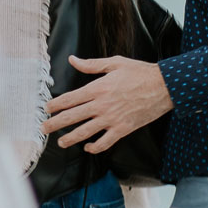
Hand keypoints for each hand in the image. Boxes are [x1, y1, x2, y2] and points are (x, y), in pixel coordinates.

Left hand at [43, 56, 173, 152]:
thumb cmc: (140, 72)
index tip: (47, 109)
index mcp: (98, 88)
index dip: (55, 105)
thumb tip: (72, 60)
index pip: (69, 99)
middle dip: (55, 124)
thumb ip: (91, 65)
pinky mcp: (123, 129)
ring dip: (70, 139)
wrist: (164, 86)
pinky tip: (87, 147)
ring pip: (85, 132)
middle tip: (44, 128)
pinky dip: (94, 147)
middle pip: (72, 117)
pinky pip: (105, 142)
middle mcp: (101, 105)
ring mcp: (112, 119)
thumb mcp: (114, 63)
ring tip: (60, 142)